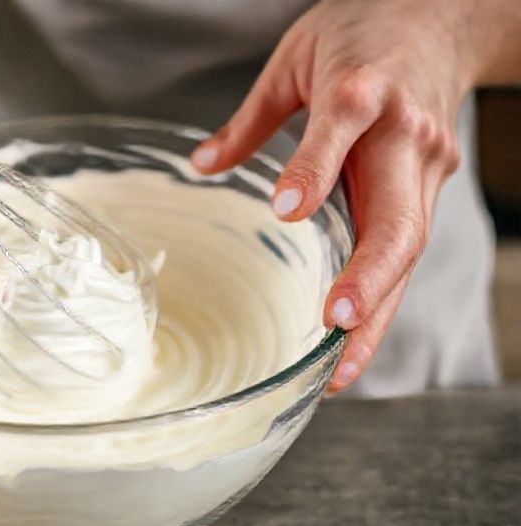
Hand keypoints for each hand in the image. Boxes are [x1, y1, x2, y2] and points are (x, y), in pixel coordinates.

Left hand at [190, 0, 491, 392]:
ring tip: (343, 369)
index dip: (316, 170)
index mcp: (361, 89)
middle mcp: (403, 132)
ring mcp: (426, 163)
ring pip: (409, 245)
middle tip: (333, 324)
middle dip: (369, 275)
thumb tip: (202, 166)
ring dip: (380, 309)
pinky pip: (409, 248)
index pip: (341, 129)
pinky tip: (356, 341)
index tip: (287, 209)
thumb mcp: (295, 59)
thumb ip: (251, 120)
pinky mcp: (433, 184)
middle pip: (396, 213)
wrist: (444, 17)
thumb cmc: (363, 34)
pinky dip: (385, 298)